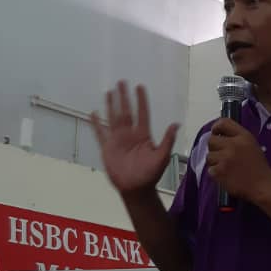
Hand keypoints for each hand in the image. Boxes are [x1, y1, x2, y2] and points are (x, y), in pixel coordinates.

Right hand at [91, 81, 178, 196]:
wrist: (136, 188)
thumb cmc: (150, 174)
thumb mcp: (162, 156)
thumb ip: (167, 140)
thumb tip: (176, 124)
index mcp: (143, 135)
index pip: (142, 113)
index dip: (141, 100)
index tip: (140, 87)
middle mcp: (130, 134)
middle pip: (126, 111)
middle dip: (124, 97)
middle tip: (122, 82)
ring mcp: (118, 140)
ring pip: (113, 118)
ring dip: (111, 105)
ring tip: (109, 92)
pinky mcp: (107, 148)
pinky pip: (100, 133)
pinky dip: (96, 124)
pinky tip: (93, 113)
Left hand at [206, 118, 270, 202]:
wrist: (263, 186)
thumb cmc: (259, 167)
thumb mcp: (252, 145)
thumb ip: (237, 137)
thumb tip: (220, 134)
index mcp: (243, 136)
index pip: (223, 123)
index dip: (216, 127)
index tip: (216, 133)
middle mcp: (233, 145)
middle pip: (211, 140)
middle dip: (214, 147)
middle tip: (221, 154)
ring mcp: (225, 159)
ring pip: (209, 156)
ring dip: (214, 162)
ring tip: (225, 167)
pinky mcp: (219, 172)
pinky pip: (210, 170)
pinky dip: (216, 173)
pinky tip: (226, 175)